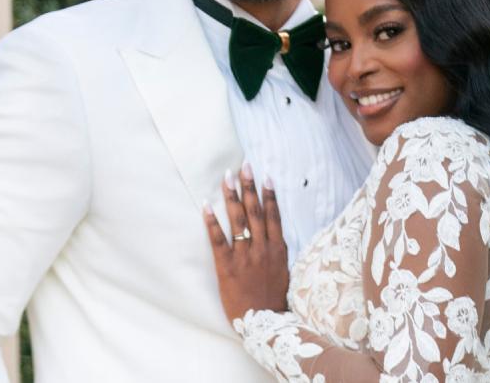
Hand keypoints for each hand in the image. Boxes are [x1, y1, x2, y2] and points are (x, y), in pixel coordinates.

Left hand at [203, 163, 289, 321]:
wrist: (265, 324)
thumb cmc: (275, 300)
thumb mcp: (284, 272)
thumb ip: (278, 252)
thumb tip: (274, 235)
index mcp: (277, 249)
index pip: (273, 215)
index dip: (269, 195)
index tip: (265, 176)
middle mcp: (262, 248)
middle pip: (255, 211)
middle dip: (249, 186)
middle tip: (244, 165)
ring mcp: (245, 256)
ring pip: (238, 220)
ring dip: (232, 196)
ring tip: (226, 177)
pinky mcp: (227, 266)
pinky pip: (218, 240)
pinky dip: (212, 222)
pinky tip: (206, 206)